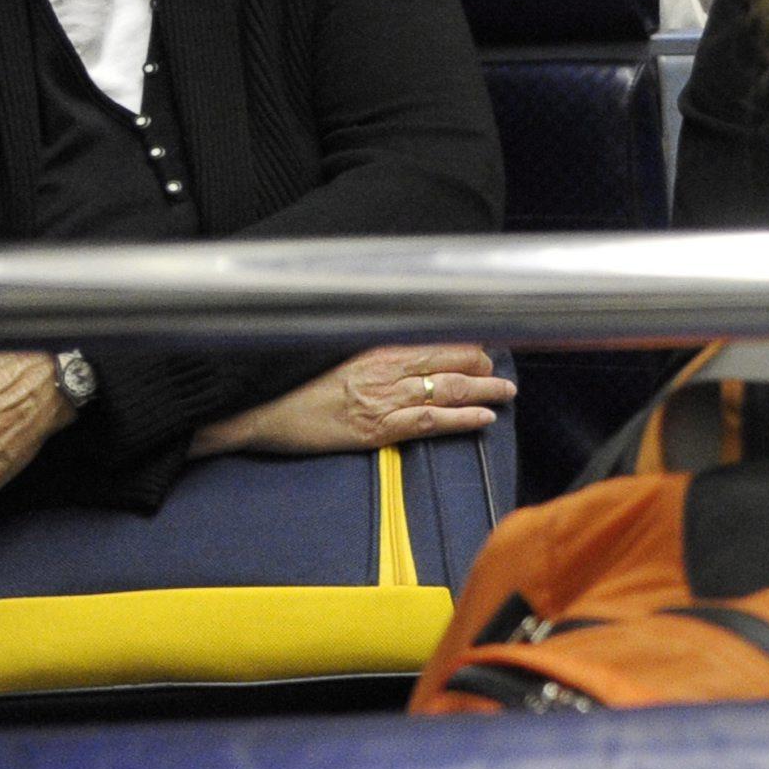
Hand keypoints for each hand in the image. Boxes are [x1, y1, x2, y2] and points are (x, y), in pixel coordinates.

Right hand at [195, 345, 512, 456]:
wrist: (260, 411)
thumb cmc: (297, 385)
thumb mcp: (339, 356)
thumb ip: (374, 351)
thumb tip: (406, 348)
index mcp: (377, 347)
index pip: (436, 340)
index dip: (466, 343)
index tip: (485, 344)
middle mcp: (386, 369)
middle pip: (450, 361)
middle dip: (482, 365)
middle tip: (502, 369)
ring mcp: (384, 399)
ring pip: (449, 389)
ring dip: (485, 390)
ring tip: (507, 391)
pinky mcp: (378, 429)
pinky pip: (431, 422)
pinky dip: (463, 419)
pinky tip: (485, 418)